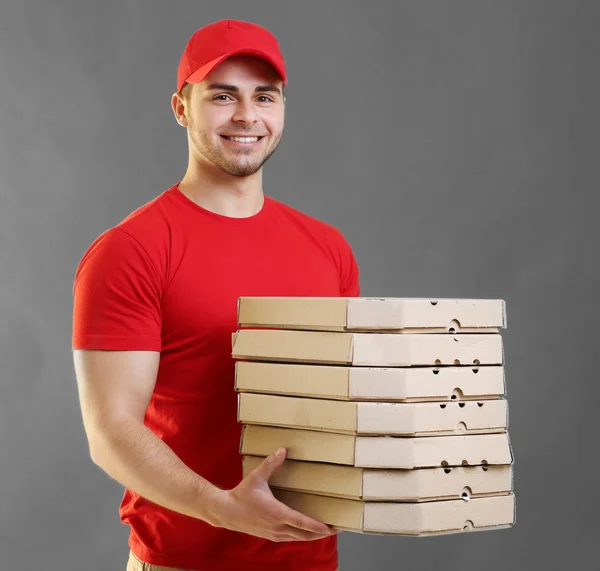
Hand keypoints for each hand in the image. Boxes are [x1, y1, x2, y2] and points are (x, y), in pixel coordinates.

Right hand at [208, 447, 337, 541]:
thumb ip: (270, 463)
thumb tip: (282, 450)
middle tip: (336, 528)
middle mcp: (278, 527)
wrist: (226, 512)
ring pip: (298, 538)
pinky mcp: (270, 535)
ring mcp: (274, 533)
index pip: (302, 523)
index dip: (318, 526)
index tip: (331, 527)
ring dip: (312, 536)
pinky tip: (306, 532)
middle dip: (321, 533)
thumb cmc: (241, 495)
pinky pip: (290, 538)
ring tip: (326, 531)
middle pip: (304, 535)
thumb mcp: (256, 477)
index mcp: (277, 513)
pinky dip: (301, 536)